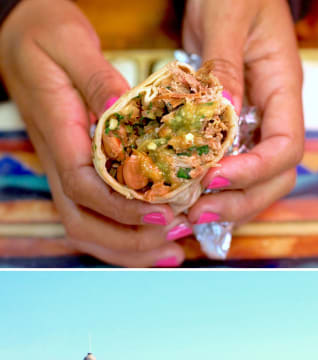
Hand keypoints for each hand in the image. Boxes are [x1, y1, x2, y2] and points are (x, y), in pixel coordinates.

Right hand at [0, 0, 186, 266]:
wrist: (23, 33)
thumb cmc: (46, 35)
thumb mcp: (71, 44)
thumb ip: (98, 79)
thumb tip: (126, 110)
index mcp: (59, 134)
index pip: (84, 188)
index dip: (123, 209)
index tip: (165, 213)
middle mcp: (59, 160)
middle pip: (84, 221)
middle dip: (130, 240)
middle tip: (178, 236)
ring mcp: (66, 169)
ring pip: (87, 227)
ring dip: (129, 247)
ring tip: (175, 250)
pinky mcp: (78, 171)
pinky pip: (95, 216)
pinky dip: (125, 235)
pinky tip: (160, 239)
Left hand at [182, 0, 303, 225]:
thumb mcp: (228, 17)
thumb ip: (224, 66)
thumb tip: (223, 116)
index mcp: (284, 89)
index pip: (286, 147)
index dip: (255, 171)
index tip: (213, 177)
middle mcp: (274, 113)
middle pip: (275, 176)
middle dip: (240, 200)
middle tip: (196, 213)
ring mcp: (256, 121)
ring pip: (255, 179)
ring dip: (225, 202)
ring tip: (186, 214)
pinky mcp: (232, 124)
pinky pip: (229, 163)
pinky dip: (210, 185)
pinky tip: (183, 194)